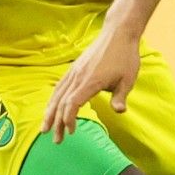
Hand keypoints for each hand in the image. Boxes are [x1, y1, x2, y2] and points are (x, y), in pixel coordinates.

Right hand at [40, 25, 141, 143]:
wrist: (118, 33)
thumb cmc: (125, 57)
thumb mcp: (128, 79)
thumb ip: (120, 97)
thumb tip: (119, 111)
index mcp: (90, 81)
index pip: (72, 104)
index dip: (68, 119)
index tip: (72, 132)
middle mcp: (78, 77)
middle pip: (61, 103)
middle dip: (56, 123)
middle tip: (56, 140)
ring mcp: (74, 72)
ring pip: (56, 95)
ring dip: (50, 113)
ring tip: (45, 128)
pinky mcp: (74, 68)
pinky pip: (59, 86)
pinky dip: (54, 99)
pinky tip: (52, 108)